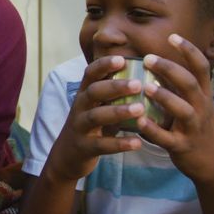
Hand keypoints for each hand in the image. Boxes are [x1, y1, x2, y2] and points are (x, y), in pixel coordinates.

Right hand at [41, 55, 146, 184]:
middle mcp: (80, 107)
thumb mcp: (97, 106)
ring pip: (96, 116)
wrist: (68, 155)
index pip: (90, 74)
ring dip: (118, 111)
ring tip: (140, 110)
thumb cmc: (91, 125)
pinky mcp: (84, 147)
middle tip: (138, 84)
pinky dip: (119, 144)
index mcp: (84, 93)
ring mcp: (80, 127)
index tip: (122, 59)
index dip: (103, 65)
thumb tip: (146, 75)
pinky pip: (101, 145)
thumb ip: (114, 94)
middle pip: (93, 92)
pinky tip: (137, 142)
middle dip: (115, 86)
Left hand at [136, 34, 213, 183]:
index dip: (189, 51)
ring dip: (165, 97)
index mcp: (203, 95)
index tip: (172, 36)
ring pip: (183, 110)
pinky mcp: (183, 146)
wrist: (213, 163)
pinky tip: (139, 122)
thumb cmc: (197, 126)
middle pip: (190, 84)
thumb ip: (179, 85)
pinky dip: (154, 130)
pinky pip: (168, 138)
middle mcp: (201, 108)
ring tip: (146, 87)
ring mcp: (193, 128)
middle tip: (148, 58)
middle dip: (171, 69)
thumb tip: (155, 62)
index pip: (201, 67)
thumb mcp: (196, 103)